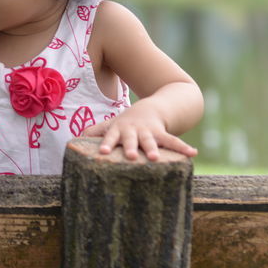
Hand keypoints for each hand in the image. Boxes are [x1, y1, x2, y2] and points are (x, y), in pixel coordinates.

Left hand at [83, 101, 197, 161]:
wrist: (150, 108)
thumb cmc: (126, 123)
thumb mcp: (110, 125)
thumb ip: (95, 131)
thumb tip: (74, 139)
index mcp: (119, 130)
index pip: (110, 138)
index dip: (106, 144)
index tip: (103, 153)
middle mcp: (133, 131)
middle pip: (131, 140)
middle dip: (130, 147)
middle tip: (129, 157)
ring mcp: (148, 132)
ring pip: (151, 141)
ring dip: (153, 148)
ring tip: (155, 158)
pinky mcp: (163, 133)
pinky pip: (174, 141)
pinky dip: (183, 148)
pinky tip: (193, 154)